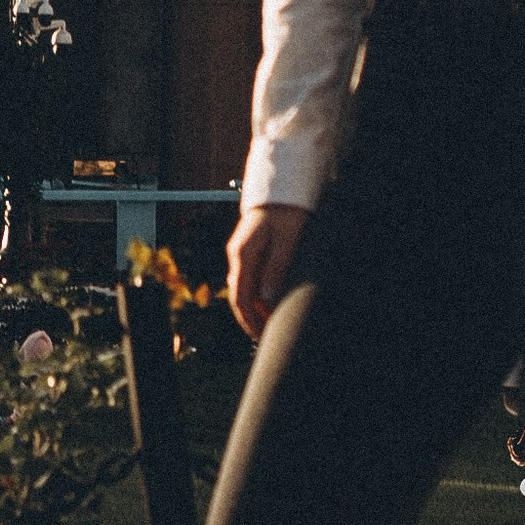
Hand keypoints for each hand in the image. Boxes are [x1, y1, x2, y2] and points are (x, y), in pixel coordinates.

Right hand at [226, 202, 309, 338]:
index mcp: (243, 253)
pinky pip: (248, 278)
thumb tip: (267, 299)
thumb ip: (276, 268)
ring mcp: (241, 252)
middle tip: (264, 336)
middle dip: (249, 318)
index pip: (240, 296)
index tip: (260, 335)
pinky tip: (266, 303)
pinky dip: (255, 295)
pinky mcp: (249, 250)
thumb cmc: (287, 211)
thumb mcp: (286, 240)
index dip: (248, 319)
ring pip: (242, 288)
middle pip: (238, 295)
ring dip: (253, 308)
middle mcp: (237, 254)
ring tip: (267, 325)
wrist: (282, 187)